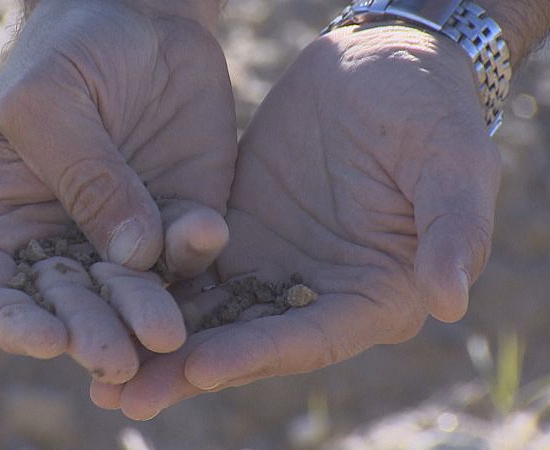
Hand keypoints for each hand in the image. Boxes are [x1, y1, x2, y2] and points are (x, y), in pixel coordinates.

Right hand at [0, 0, 234, 382]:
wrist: (141, 21)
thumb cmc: (68, 50)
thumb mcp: (51, 98)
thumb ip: (82, 174)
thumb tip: (131, 255)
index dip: (12, 326)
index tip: (48, 339)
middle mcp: (56, 245)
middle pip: (67, 311)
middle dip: (92, 335)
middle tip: (120, 355)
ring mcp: (120, 243)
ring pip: (131, 300)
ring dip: (148, 317)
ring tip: (167, 330)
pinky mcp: (176, 227)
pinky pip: (189, 256)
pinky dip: (197, 252)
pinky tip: (204, 229)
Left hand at [93, 24, 501, 418]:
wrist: (379, 62)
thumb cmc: (429, 108)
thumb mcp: (450, 161)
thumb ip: (452, 228)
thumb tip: (451, 300)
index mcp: (377, 293)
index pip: (313, 337)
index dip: (260, 354)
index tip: (203, 367)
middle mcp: (320, 293)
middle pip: (251, 343)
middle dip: (189, 371)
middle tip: (127, 398)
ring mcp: (275, 265)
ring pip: (212, 315)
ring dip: (158, 346)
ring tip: (97, 377)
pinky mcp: (238, 234)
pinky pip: (191, 269)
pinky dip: (152, 292)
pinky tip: (105, 307)